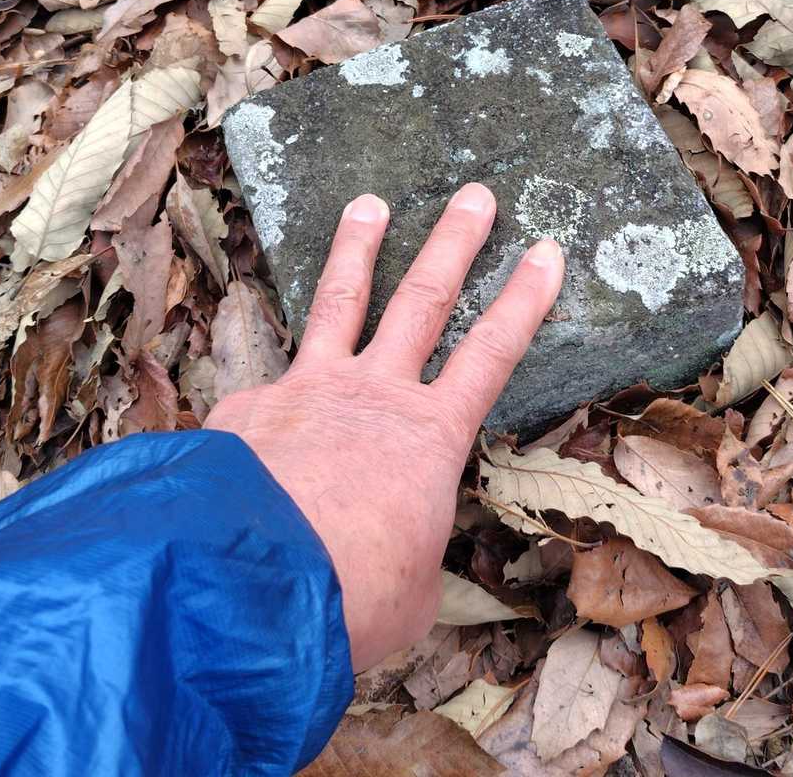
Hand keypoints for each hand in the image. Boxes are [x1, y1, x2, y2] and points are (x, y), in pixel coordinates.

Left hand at [205, 183, 563, 669]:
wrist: (252, 586)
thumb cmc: (351, 597)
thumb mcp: (410, 590)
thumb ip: (408, 554)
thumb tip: (393, 558)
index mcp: (430, 436)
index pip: (493, 352)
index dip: (524, 301)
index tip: (547, 252)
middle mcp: (373, 393)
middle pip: (422, 298)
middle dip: (454, 242)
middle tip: (474, 195)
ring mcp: (306, 388)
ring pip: (339, 301)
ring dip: (357, 248)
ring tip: (367, 202)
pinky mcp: (244, 406)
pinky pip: (261, 382)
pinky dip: (265, 385)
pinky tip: (251, 406)